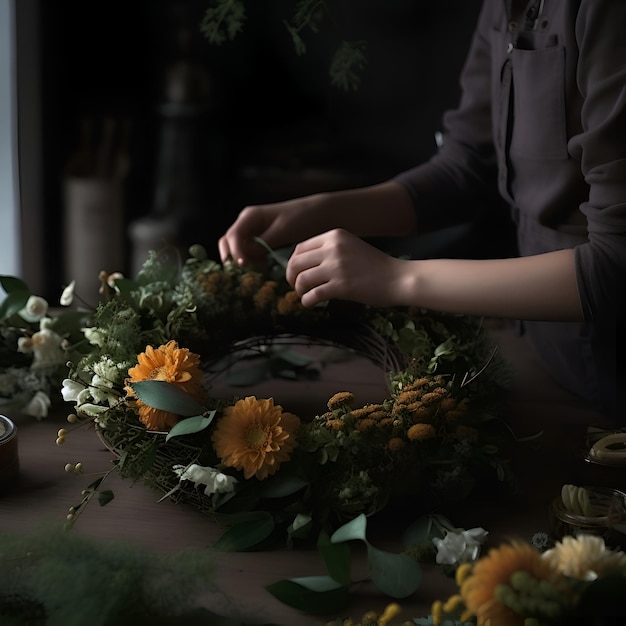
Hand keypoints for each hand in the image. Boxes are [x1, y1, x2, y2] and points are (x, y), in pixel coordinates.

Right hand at [218, 196, 324, 265]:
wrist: (321, 214)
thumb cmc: (303, 218)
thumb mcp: (283, 231)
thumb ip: (263, 243)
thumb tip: (244, 256)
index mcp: (250, 216)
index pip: (233, 236)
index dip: (235, 252)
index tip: (243, 266)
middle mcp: (247, 223)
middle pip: (228, 242)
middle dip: (232, 257)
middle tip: (244, 272)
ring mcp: (253, 232)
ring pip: (238, 249)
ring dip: (243, 260)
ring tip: (258, 269)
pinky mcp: (262, 241)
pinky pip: (250, 253)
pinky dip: (252, 261)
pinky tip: (264, 267)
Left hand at [286, 229, 406, 307]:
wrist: (398, 278)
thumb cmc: (375, 266)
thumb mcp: (351, 247)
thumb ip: (330, 250)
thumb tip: (304, 264)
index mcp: (334, 236)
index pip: (300, 248)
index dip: (293, 262)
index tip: (296, 273)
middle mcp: (333, 248)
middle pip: (296, 263)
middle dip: (290, 276)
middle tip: (295, 286)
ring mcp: (336, 267)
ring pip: (301, 279)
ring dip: (299, 290)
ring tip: (304, 295)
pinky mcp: (341, 286)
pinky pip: (313, 295)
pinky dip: (307, 301)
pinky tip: (310, 304)